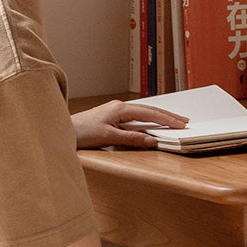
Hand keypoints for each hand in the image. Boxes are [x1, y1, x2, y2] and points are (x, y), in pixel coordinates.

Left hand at [71, 100, 188, 149]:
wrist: (62, 130)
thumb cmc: (82, 133)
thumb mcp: (109, 138)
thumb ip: (132, 139)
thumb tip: (152, 140)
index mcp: (121, 109)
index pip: (150, 113)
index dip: (167, 119)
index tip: (181, 124)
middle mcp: (120, 106)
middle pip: (150, 109)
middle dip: (168, 115)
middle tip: (184, 120)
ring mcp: (116, 110)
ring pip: (144, 111)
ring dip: (160, 115)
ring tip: (174, 120)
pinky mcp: (113, 115)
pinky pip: (137, 115)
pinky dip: (149, 117)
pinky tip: (154, 120)